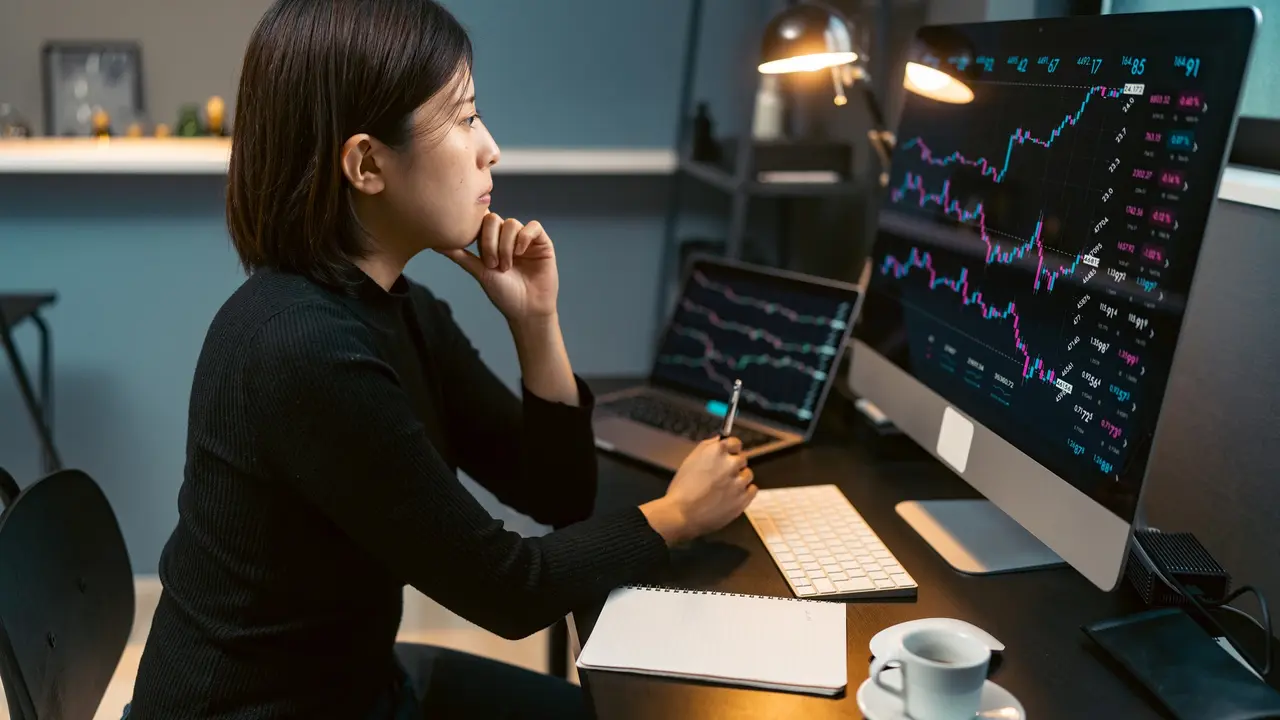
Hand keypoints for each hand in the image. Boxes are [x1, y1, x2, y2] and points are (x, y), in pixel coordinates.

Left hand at [438, 212, 557, 321]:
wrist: (526, 310)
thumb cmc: (503, 294)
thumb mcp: (478, 272)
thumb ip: (459, 255)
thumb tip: (434, 243)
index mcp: (492, 241)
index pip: (481, 221)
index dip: (477, 229)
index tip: (474, 247)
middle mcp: (508, 237)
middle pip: (493, 219)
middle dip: (489, 242)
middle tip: (491, 264)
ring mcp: (525, 239)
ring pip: (512, 223)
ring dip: (505, 246)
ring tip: (506, 266)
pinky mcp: (542, 242)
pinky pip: (533, 227)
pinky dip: (524, 238)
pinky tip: (520, 254)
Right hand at [641, 437, 755, 544]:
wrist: (681, 514)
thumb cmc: (682, 489)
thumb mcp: (690, 460)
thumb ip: (708, 446)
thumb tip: (720, 439)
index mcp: (716, 451)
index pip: (735, 443)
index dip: (731, 450)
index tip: (729, 455)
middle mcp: (730, 464)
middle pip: (742, 459)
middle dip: (733, 466)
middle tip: (721, 476)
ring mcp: (738, 482)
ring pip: (747, 474)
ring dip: (739, 479)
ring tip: (723, 489)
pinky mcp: (743, 498)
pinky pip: (752, 489)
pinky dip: (745, 492)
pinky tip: (732, 495)